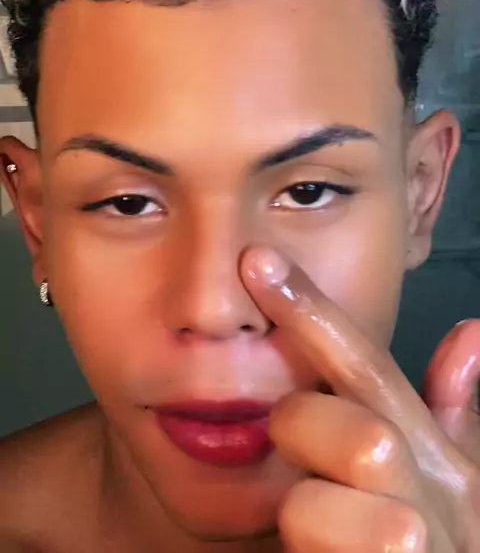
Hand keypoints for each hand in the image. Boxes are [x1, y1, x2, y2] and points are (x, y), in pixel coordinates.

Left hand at [242, 247, 479, 551]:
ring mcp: (410, 544)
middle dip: (307, 437)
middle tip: (311, 462)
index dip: (312, 311)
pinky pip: (307, 545)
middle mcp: (433, 496)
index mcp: (443, 460)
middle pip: (346, 427)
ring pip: (311, 500)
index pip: (369, 367)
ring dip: (304, 514)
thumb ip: (458, 417)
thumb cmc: (435, 552)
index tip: (258, 261)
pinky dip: (303, 551)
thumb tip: (471, 333)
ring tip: (328, 533)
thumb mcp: (458, 493)